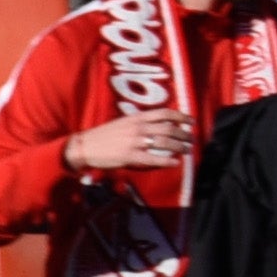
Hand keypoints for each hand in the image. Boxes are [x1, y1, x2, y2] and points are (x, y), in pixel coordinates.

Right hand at [67, 108, 199, 173]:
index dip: (181, 116)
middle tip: (191, 139)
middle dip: (184, 134)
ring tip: (187, 151)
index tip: (191, 121)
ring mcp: (134, 142)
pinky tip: (175, 163)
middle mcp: (138, 127)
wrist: (84, 146)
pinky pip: (153, 159)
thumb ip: (140, 123)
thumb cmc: (104, 135)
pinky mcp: (129, 156)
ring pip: (164, 143)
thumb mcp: (123, 123)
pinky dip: (167, 161)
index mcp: (136, 117)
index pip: (164, 113)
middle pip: (169, 129)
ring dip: (179, 147)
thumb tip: (158, 125)